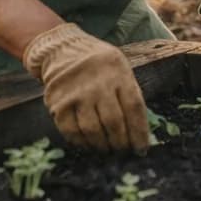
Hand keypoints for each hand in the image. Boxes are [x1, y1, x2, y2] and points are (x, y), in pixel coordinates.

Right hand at [22, 23, 149, 152]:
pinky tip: (88, 143)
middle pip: (114, 122)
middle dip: (121, 143)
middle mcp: (98, 84)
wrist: (62, 49)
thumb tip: (140, 130)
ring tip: (107, 149)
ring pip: (93, 130)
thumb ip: (129, 93)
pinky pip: (72, 131)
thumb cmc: (98, 64)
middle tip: (123, 152)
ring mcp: (77, 94)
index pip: (134, 108)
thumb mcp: (120, 67)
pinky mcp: (59, 103)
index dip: (139, 132)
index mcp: (119, 73)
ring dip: (102, 146)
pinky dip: (82, 143)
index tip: (141, 149)